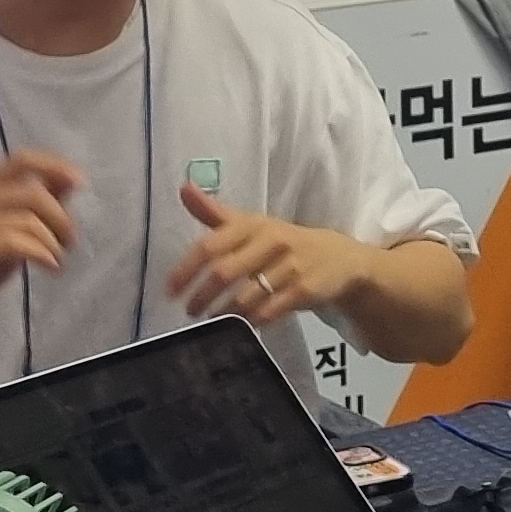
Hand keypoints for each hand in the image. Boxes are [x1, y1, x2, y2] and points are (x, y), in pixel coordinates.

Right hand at [0, 150, 82, 317]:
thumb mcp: (21, 224)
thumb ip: (43, 199)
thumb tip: (71, 179)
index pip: (22, 158)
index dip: (53, 165)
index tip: (80, 182)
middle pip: (34, 193)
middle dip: (62, 219)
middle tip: (69, 243)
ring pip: (30, 221)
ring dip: (55, 243)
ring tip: (57, 259)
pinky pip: (18, 242)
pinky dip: (44, 254)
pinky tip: (51, 267)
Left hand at [165, 180, 366, 330]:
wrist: (340, 259)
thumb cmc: (283, 242)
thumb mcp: (251, 225)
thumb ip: (215, 213)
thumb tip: (183, 187)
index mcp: (253, 224)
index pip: (211, 245)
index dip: (186, 269)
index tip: (170, 290)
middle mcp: (271, 241)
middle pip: (225, 272)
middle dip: (201, 295)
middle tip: (189, 311)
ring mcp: (290, 267)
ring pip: (246, 296)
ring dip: (224, 312)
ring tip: (212, 319)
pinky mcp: (304, 290)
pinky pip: (269, 311)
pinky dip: (251, 321)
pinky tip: (242, 324)